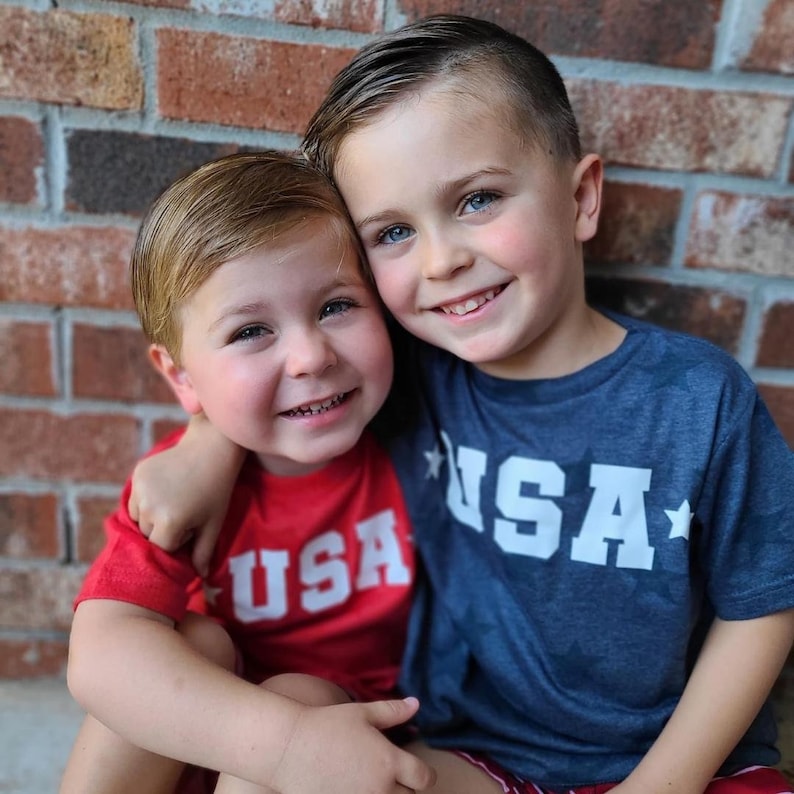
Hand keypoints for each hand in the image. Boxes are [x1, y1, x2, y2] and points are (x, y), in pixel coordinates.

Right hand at [128, 417, 243, 574]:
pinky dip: (147, 500)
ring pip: (139, 518)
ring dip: (153, 516)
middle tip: (188, 511)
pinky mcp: (137, 474)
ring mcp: (140, 488)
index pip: (163, 549)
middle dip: (165, 530)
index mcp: (169, 522)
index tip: (193, 527)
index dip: (180, 541)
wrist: (211, 448)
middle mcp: (149, 506)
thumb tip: (199, 579)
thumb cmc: (217, 489)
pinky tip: (168, 488)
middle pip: (149, 534)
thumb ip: (203, 553)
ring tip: (178, 499)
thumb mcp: (214, 523)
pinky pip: (135, 499)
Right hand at [271, 697, 435, 793]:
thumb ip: (393, 711)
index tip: (413, 768)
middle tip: (386, 772)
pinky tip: (352, 787)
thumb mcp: (362, 713)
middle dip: (403, 785)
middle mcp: (379, 789)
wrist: (288, 747)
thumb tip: (416, 704)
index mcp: (389, 762)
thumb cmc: (326, 725)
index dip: (422, 773)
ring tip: (369, 780)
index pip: (424, 778)